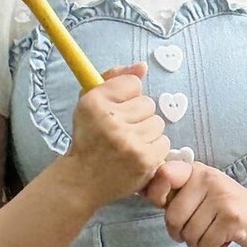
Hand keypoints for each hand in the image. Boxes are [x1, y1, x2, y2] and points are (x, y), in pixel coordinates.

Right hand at [66, 63, 175, 209]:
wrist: (83, 180)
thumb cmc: (89, 138)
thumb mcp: (90, 103)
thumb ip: (115, 79)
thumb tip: (142, 67)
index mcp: (95, 102)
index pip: (133, 83)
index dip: (128, 97)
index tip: (117, 109)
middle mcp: (110, 120)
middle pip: (148, 103)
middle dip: (139, 116)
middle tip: (122, 131)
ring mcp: (128, 141)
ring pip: (158, 123)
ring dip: (148, 133)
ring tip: (130, 144)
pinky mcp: (144, 159)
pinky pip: (164, 143)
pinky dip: (154, 149)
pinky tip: (137, 155)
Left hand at [161, 161, 246, 246]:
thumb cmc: (228, 208)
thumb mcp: (201, 193)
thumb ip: (174, 192)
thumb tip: (138, 190)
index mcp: (196, 171)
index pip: (163, 175)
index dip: (156, 196)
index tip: (166, 205)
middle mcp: (208, 179)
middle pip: (173, 217)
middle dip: (182, 233)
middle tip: (198, 230)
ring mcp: (221, 198)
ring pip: (190, 235)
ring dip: (200, 243)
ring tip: (215, 232)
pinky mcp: (232, 217)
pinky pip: (207, 243)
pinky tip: (225, 237)